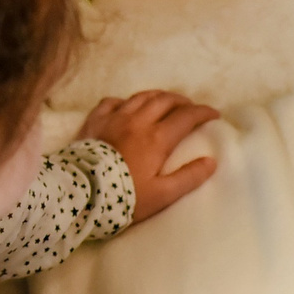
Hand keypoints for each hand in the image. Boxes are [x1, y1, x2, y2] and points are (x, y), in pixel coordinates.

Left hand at [81, 89, 219, 222]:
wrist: (80, 193)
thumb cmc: (123, 197)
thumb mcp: (161, 195)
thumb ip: (188, 178)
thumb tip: (211, 162)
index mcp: (157, 138)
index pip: (186, 117)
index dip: (203, 113)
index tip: (214, 115)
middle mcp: (138, 120)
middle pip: (165, 100)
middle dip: (183, 101)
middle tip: (190, 109)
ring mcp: (114, 117)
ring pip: (141, 96)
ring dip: (158, 96)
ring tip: (165, 102)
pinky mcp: (95, 120)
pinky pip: (112, 101)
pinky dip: (125, 101)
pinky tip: (127, 107)